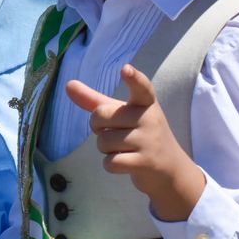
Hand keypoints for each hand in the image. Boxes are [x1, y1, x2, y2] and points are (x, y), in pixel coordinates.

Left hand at [65, 64, 205, 221]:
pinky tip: (125, 162)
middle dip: (98, 129)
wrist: (170, 168)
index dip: (133, 78)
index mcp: (145, 102)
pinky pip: (110, 162)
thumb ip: (96, 101)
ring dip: (106, 149)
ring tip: (124, 149)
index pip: (141, 87)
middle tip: (116, 134)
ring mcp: (149, 140)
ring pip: (103, 142)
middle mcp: (150, 118)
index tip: (126, 69)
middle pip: (100, 117)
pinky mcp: (145, 162)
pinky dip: (110, 165)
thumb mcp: (122, 114)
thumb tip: (68, 84)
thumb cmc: (140, 134)